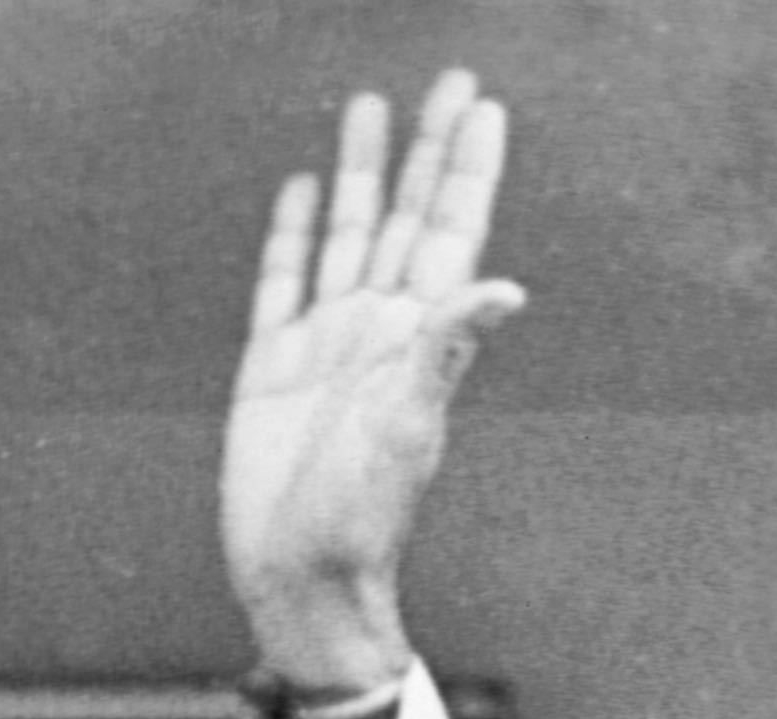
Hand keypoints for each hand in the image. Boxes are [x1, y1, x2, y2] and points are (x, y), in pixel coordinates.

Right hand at [222, 71, 519, 690]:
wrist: (300, 580)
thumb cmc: (358, 522)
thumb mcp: (406, 430)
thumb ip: (448, 350)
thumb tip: (507, 288)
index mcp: (414, 341)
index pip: (450, 235)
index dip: (466, 172)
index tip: (484, 107)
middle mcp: (375, 332)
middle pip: (406, 218)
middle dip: (427, 150)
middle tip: (449, 80)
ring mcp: (322, 345)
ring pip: (347, 234)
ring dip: (363, 172)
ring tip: (371, 106)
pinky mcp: (270, 367)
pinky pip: (283, 281)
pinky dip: (293, 234)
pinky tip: (304, 191)